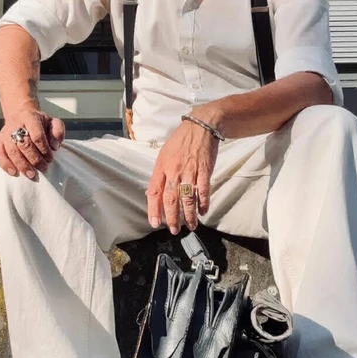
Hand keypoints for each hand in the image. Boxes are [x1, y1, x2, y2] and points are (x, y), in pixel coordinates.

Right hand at [0, 105, 64, 178]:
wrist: (20, 114)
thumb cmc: (38, 122)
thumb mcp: (52, 122)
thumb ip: (57, 132)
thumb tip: (55, 146)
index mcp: (30, 118)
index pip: (37, 135)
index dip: (44, 149)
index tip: (50, 159)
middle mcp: (16, 125)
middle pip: (24, 144)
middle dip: (34, 159)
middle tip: (43, 168)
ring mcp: (5, 133)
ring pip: (12, 151)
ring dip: (22, 165)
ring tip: (31, 174)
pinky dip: (5, 164)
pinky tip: (14, 172)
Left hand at [146, 119, 218, 233]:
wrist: (201, 127)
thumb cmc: (180, 141)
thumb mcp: (163, 154)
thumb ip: (159, 174)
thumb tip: (152, 193)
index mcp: (161, 167)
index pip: (154, 192)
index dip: (153, 210)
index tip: (154, 223)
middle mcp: (174, 171)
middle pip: (171, 200)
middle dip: (172, 218)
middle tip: (173, 230)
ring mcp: (190, 171)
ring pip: (188, 199)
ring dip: (189, 216)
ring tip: (190, 226)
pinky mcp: (204, 171)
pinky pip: (203, 191)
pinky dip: (203, 203)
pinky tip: (203, 212)